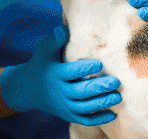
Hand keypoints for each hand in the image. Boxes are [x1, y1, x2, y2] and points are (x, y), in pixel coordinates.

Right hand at [0, 25, 120, 125]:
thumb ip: (55, 39)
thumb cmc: (42, 64)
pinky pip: (84, 120)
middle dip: (99, 88)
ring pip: (84, 107)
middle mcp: (60, 91)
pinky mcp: (68, 114)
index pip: (71, 72)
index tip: (99, 64)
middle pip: (81, 92)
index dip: (85, 69)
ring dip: (101, 103)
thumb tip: (65, 28)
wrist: (29, 89)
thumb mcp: (44, 50)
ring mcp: (64, 105)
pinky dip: (98, 119)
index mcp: (55, 74)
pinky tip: (113, 114)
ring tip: (117, 96)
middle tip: (116, 82)